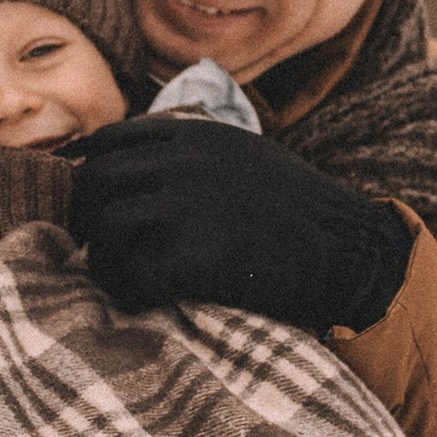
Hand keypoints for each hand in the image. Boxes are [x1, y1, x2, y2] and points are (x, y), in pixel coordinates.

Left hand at [69, 119, 412, 336]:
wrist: (351, 253)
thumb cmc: (301, 216)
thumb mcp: (248, 161)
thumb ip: (197, 158)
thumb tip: (143, 176)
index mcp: (196, 135)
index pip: (110, 142)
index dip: (89, 175)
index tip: (91, 205)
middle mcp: (184, 162)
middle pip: (95, 183)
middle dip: (85, 220)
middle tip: (95, 250)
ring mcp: (187, 205)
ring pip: (105, 230)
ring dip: (103, 260)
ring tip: (120, 280)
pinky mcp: (193, 255)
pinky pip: (130, 274)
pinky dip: (127, 292)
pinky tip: (140, 301)